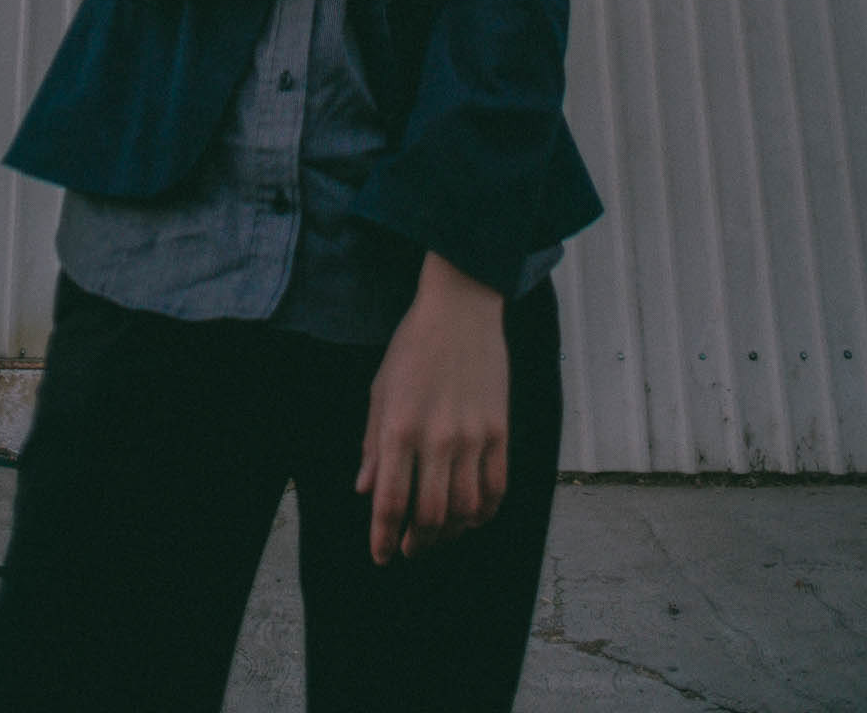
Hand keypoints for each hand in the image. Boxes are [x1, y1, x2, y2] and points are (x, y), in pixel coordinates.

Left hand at [355, 253, 508, 563]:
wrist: (460, 311)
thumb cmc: (412, 348)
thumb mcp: (380, 391)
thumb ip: (373, 444)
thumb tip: (366, 490)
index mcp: (399, 428)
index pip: (391, 503)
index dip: (384, 538)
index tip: (381, 556)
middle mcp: (437, 439)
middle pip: (430, 516)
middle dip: (418, 542)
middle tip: (410, 548)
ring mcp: (473, 437)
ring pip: (465, 511)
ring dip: (450, 534)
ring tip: (438, 535)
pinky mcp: (500, 432)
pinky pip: (496, 489)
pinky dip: (484, 513)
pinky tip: (472, 517)